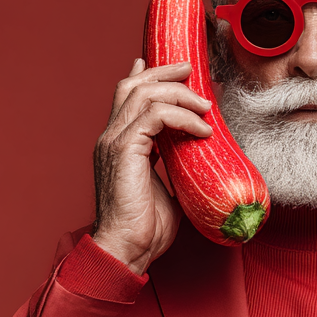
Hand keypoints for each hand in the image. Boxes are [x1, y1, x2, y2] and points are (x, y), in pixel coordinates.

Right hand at [91, 58, 212, 274]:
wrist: (126, 248)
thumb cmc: (145, 228)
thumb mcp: (163, 187)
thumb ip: (171, 165)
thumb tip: (193, 158)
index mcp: (117, 144)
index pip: (126, 96)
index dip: (147, 76)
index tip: (175, 70)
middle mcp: (110, 137)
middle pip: (133, 85)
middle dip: (165, 73)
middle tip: (191, 68)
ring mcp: (115, 142)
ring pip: (145, 94)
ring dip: (180, 94)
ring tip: (205, 106)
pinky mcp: (125, 150)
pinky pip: (156, 116)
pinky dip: (182, 117)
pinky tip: (201, 130)